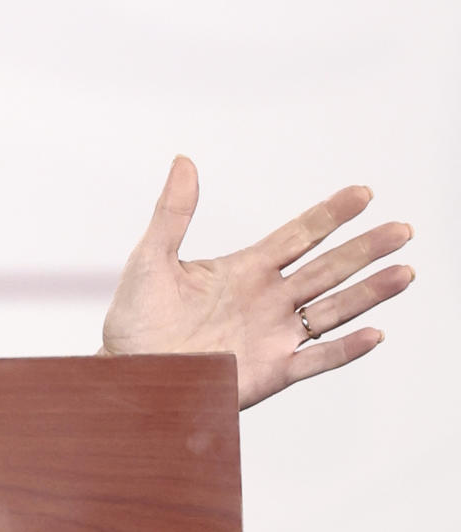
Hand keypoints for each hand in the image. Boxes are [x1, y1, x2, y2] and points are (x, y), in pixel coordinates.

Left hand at [100, 156, 414, 408]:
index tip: (362, 193)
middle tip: (402, 229)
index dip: (330, 215)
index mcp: (244, 269)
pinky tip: (374, 333)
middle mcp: (267, 299)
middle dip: (364, 249)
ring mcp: (273, 335)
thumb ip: (172, 212)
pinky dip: (345, 349)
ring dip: (368, 293)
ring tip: (404, 272)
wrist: (128, 368)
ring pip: (333, 310)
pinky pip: (317, 359)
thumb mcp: (151, 256)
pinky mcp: (272, 370)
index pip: (298, 235)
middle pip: (327, 269)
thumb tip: (183, 161)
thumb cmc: (136, 316)